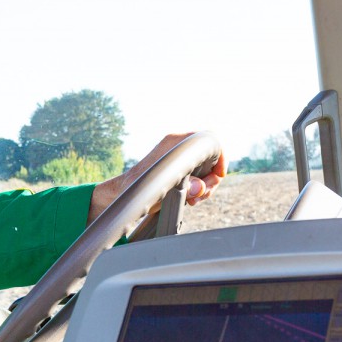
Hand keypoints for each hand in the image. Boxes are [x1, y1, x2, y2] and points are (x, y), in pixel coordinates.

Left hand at [88, 132, 225, 222]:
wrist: (121, 195)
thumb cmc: (135, 189)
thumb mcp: (162, 188)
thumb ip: (184, 186)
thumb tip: (200, 188)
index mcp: (175, 142)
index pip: (210, 141)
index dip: (220, 159)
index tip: (218, 176)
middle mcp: (178, 147)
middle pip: (211, 159)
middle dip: (211, 180)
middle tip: (201, 195)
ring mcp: (178, 158)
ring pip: (206, 170)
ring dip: (205, 187)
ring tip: (194, 200)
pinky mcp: (178, 170)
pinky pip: (198, 177)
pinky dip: (199, 189)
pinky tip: (191, 200)